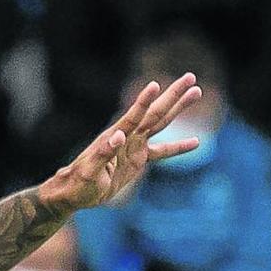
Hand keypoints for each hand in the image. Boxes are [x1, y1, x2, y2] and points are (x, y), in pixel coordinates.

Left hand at [39, 73, 201, 212]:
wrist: (74, 192)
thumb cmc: (78, 182)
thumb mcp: (90, 171)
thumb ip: (104, 153)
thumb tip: (119, 135)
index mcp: (114, 136)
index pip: (134, 115)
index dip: (144, 100)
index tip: (155, 85)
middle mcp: (127, 136)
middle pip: (154, 112)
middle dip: (172, 95)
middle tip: (191, 77)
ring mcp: (134, 146)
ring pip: (160, 123)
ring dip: (178, 108)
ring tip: (196, 92)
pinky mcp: (138, 159)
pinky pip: (163, 151)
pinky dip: (179, 147)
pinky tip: (196, 142)